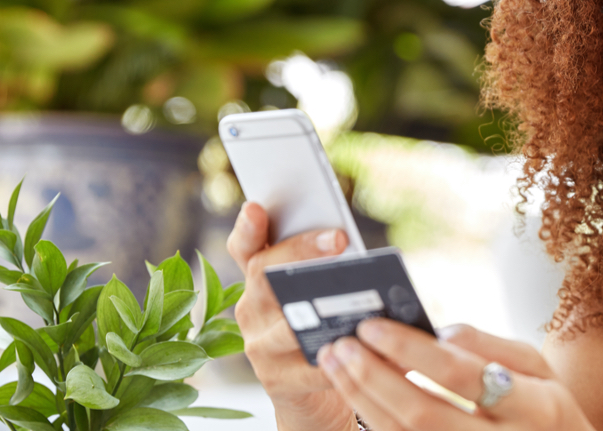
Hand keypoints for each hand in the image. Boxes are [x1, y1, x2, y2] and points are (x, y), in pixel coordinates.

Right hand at [228, 201, 356, 430]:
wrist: (312, 396)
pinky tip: (357, 349)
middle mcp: (252, 309)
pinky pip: (307, 367)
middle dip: (300, 253)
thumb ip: (324, 271)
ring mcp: (259, 346)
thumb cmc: (321, 331)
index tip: (256, 206)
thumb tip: (355, 247)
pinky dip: (334, 357)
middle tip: (338, 239)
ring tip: (352, 296)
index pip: (245, 248)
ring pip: (284, 322)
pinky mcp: (277, 380)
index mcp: (259, 281)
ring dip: (319, 310)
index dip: (248, 228)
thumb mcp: (315, 295)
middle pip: (265, 274)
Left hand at [318, 319, 596, 430]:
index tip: (371, 326)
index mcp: (535, 408)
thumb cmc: (545, 411)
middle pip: (422, 414)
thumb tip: (438, 331)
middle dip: (373, 377)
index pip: (460, 374)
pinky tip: (358, 399)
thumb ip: (490, 346)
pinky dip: (377, 425)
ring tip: (338, 367)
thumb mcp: (538, 370)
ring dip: (363, 401)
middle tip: (341, 346)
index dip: (409, 349)